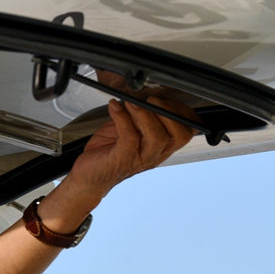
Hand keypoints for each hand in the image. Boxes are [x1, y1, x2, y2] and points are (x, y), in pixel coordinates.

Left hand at [69, 97, 198, 193]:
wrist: (88, 176)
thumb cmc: (108, 153)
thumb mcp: (128, 130)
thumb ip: (139, 116)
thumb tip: (141, 96)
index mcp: (161, 147)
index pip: (187, 132)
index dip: (183, 113)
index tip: (166, 99)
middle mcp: (155, 154)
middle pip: (180, 136)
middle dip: (170, 113)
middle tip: (152, 100)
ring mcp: (140, 158)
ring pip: (158, 137)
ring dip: (146, 114)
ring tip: (132, 103)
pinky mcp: (122, 159)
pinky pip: (129, 137)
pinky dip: (122, 118)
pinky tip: (115, 107)